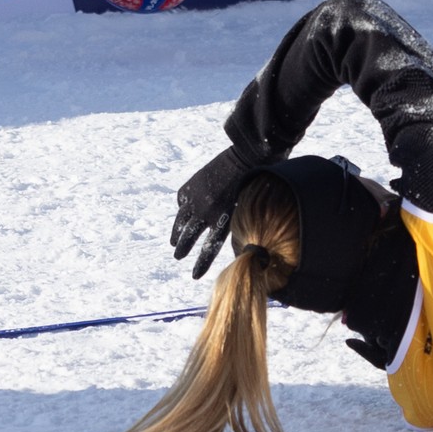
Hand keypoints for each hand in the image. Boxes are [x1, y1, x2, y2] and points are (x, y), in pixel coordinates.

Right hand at [171, 148, 254, 278]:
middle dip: (182, 249)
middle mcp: (207, 211)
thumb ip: (238, 223)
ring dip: (176, 233)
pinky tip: (182, 213)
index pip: (209, 248)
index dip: (201, 263)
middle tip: (178, 256)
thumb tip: (237, 238)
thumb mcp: (250, 209)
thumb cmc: (258, 183)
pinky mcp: (192, 185)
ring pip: (181, 221)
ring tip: (174, 242)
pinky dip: (182, 208)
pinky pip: (182, 200)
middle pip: (189, 237)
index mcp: (224, 219)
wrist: (248, 155)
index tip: (194, 276)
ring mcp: (197, 197)